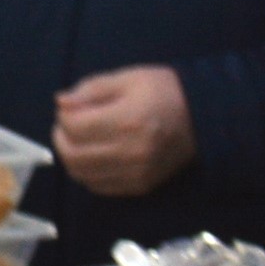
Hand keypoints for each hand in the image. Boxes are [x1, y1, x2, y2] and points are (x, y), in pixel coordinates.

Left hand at [50, 66, 195, 197]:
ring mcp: (136, 173)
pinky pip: (99, 187)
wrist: (203, 118)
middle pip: (73, 155)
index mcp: (127, 120)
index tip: (71, 107)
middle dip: (61, 138)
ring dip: (71, 157)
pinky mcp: (140, 186)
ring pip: (82, 175)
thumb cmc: (164, 91)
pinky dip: (88, 173)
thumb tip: (61, 103)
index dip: (64, 115)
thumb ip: (91, 89)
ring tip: (79, 140)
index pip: (74, 126)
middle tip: (68, 125)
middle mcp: (130, 152)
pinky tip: (94, 156)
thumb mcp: (128, 78)